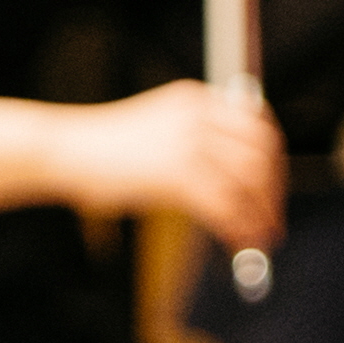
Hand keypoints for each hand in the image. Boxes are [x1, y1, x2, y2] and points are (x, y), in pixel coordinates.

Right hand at [32, 81, 286, 245]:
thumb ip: (200, 138)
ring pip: (248, 181)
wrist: (67, 149)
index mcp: (198, 99)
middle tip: (273, 218)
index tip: (275, 186)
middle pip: (261, 153)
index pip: (258, 124)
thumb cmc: (109, 148)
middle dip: (273, 191)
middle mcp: (199, 116)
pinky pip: (224, 205)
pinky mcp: (176, 174)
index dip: (273, 160)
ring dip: (261, 214)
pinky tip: (238, 243)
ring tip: (261, 238)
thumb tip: (243, 178)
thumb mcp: (163, 126)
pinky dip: (238, 228)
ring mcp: (189, 143)